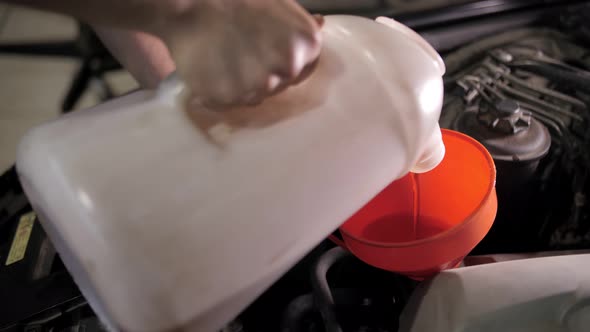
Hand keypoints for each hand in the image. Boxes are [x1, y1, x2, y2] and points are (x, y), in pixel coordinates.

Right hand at [153, 0, 322, 108]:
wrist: (191, 3)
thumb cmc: (237, 0)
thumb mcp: (279, 4)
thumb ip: (301, 23)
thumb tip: (321, 24)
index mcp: (307, 44)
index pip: (302, 70)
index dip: (280, 62)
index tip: (263, 51)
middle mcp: (289, 68)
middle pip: (279, 86)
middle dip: (261, 74)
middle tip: (240, 50)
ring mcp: (260, 86)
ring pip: (254, 96)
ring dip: (241, 84)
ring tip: (224, 55)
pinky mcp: (230, 98)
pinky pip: (228, 102)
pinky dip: (220, 90)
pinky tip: (212, 67)